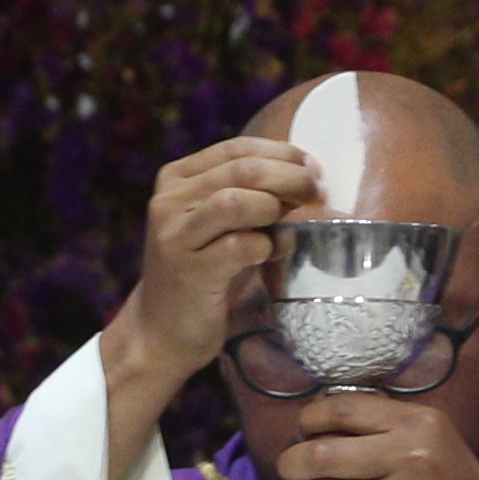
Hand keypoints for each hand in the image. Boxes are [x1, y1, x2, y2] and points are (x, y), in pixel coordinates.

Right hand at [100, 133, 324, 479]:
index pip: (236, 148)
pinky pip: (239, 246)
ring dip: (273, 207)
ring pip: (235, 201)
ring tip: (287, 222)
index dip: (282, 153)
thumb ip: (251, 195)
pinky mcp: (187, 271)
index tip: (314, 168)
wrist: (162, 331)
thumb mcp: (221, 224)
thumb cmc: (203, 273)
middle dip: (289, 177)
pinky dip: (265, 246)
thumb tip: (307, 173)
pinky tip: (269, 253)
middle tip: (316, 192)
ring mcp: (174, 235)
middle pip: (242, 169)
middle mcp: (168, 200)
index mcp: (176, 179)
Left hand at [275, 394, 478, 479]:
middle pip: (318, 453)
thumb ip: (383, 423)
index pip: (341, 408)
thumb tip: (318, 421)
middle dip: (293, 462)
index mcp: (418, 424)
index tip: (306, 431)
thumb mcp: (433, 437)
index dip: (309, 419)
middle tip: (293, 468)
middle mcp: (407, 458)